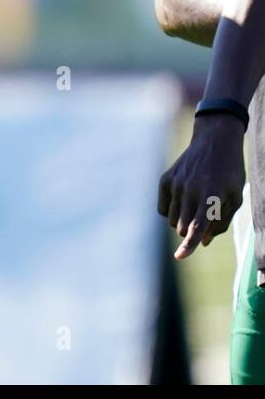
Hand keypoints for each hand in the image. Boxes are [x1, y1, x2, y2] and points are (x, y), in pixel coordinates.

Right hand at [158, 115, 245, 258]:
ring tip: (195, 207)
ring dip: (183, 222)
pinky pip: (163, 209)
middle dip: (191, 231)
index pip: (197, 225)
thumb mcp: (235, 197)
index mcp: (212, 195)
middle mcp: (190, 190)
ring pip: (172, 220)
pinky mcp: (165, 180)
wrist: (215, 142)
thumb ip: (221, 221)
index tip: (180, 257)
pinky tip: (183, 201)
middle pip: (182, 228)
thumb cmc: (230, 173)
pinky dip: (171, 212)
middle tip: (204, 219)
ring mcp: (175, 184)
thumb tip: (202, 241)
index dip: (189, 244)